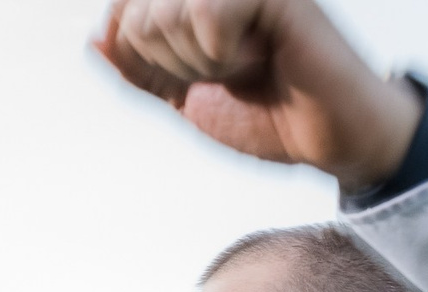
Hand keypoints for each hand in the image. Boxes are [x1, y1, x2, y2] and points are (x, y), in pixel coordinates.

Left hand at [93, 0, 423, 189]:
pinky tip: (259, 59)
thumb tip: (96, 38)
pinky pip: (205, 15)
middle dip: (173, 67)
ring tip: (244, 67)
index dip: (145, 60)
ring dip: (200, 64)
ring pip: (166, 16)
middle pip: (137, 18)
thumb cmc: (271, 116)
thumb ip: (139, 69)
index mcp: (195, 0)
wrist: (331, 140)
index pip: (123, 13)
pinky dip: (224, 56)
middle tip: (226, 75)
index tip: (195, 76)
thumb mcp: (187, 96)